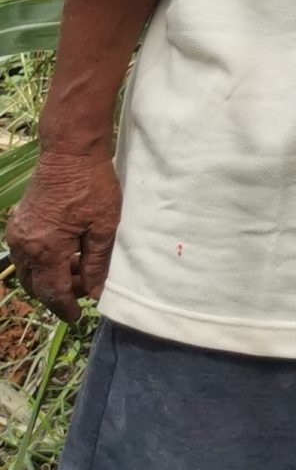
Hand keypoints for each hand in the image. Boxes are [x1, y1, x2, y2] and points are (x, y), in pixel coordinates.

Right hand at [7, 147, 120, 320]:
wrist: (69, 152)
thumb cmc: (93, 187)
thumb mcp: (104, 226)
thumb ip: (97, 263)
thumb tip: (92, 292)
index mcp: (46, 250)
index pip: (52, 292)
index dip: (65, 307)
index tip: (76, 316)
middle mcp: (25, 246)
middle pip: (37, 284)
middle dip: (58, 293)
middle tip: (82, 291)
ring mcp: (18, 234)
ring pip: (29, 271)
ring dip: (50, 277)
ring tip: (78, 272)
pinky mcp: (18, 223)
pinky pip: (26, 254)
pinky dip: (43, 262)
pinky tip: (65, 255)